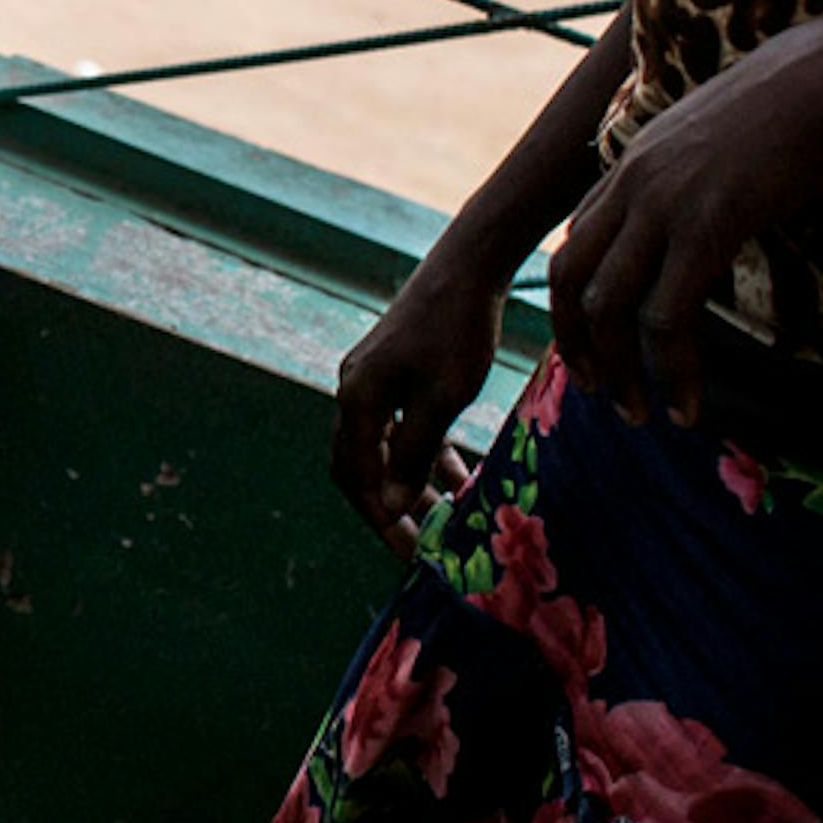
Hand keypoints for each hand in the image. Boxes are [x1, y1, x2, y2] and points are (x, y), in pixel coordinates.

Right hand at [332, 252, 498, 557]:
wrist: (468, 266)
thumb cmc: (459, 332)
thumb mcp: (443, 400)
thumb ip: (413, 454)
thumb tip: (389, 506)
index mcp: (358, 399)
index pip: (357, 478)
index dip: (381, 520)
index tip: (412, 556)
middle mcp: (354, 389)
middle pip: (359, 467)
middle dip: (389, 509)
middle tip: (423, 545)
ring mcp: (370, 377)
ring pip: (380, 447)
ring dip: (408, 484)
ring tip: (447, 516)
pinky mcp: (391, 368)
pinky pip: (396, 424)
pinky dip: (420, 453)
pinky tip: (457, 474)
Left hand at [548, 13, 822, 426]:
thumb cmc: (799, 108)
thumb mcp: (724, 140)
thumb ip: (698, 176)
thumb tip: (710, 214)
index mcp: (633, 162)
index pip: (576, 243)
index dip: (573, 301)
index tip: (590, 346)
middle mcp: (633, 183)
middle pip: (571, 278)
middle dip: (579, 344)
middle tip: (601, 393)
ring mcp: (664, 204)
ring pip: (610, 307)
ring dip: (621, 372)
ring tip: (644, 415)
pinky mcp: (707, 227)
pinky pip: (668, 316)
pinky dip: (672, 368)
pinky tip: (688, 402)